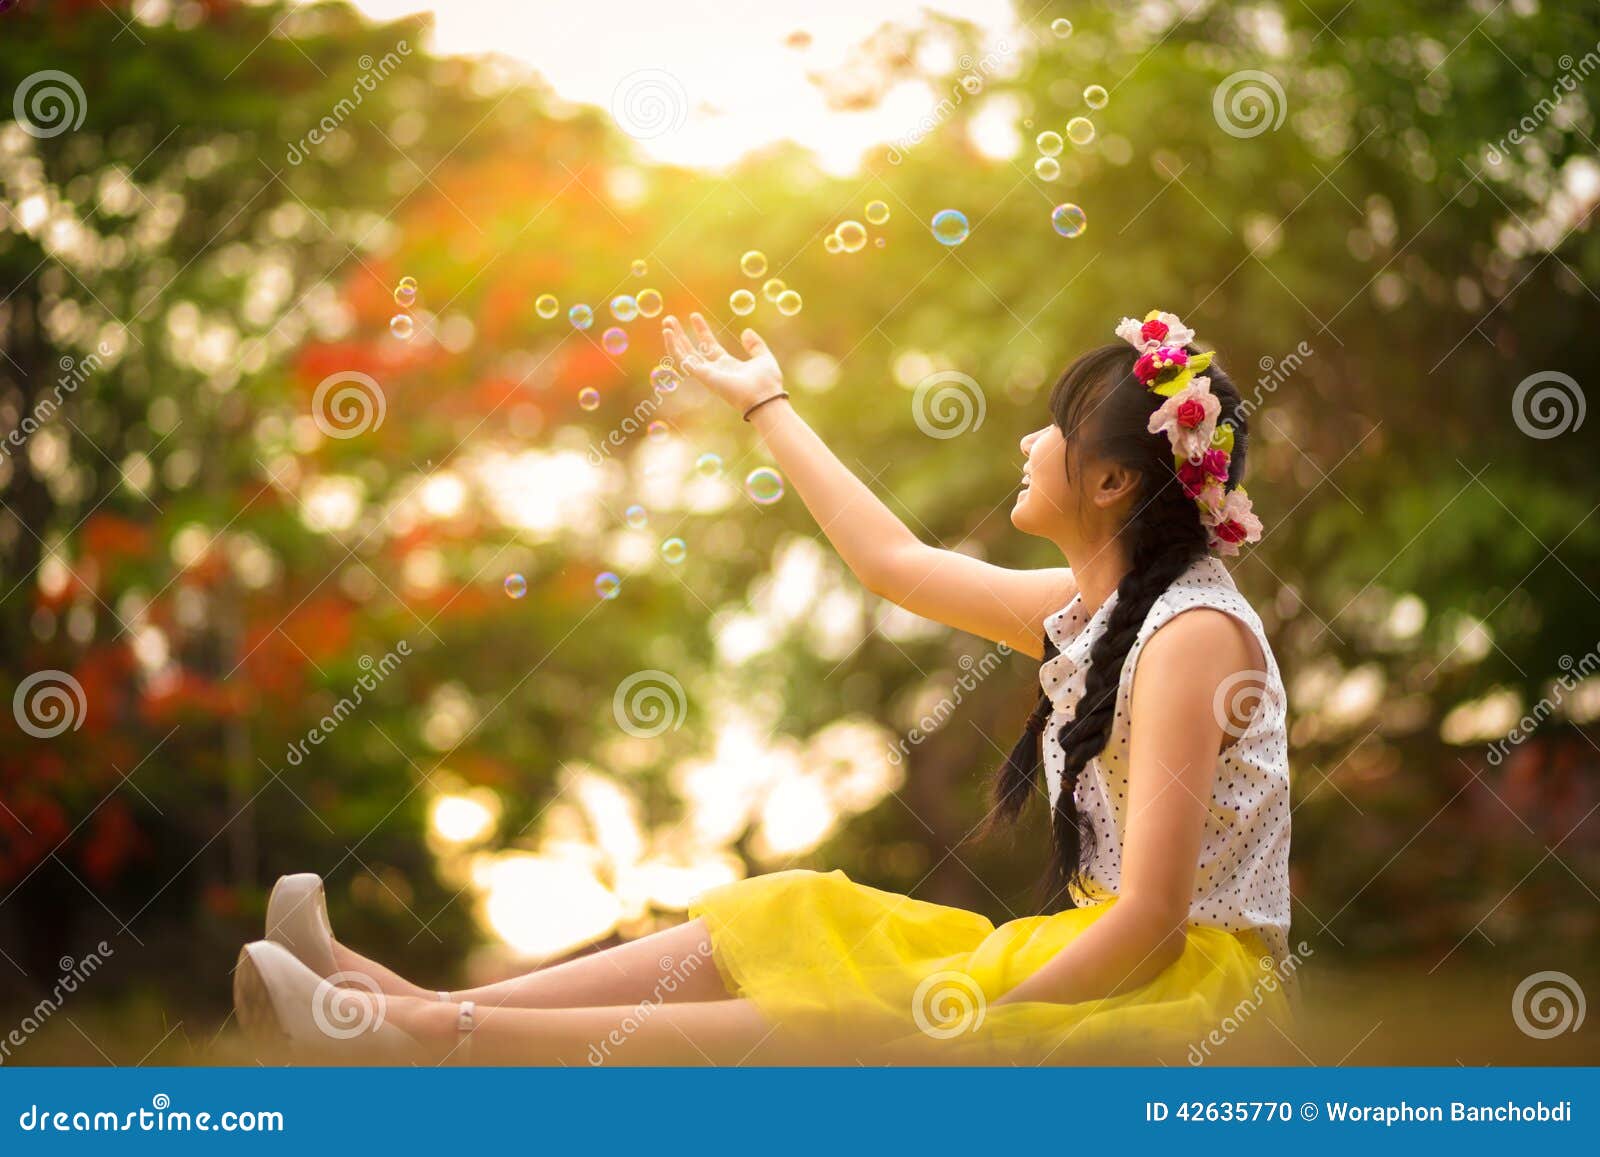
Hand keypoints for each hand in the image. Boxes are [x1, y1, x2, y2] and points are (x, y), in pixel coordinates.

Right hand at [662, 312, 782, 412]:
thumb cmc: (767, 382)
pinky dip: (673, 346)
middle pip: (692, 350)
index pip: (709, 346)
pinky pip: (682, 359)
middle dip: (681, 335)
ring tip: (666, 322)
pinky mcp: (702, 375)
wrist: (765, 397)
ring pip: (684, 355)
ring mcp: (707, 374)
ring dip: (673, 339)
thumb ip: (755, 345)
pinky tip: (668, 332)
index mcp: (727, 365)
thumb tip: (746, 331)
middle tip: (671, 320)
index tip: (694, 316)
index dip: (701, 331)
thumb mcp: (763, 357)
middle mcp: (714, 370)